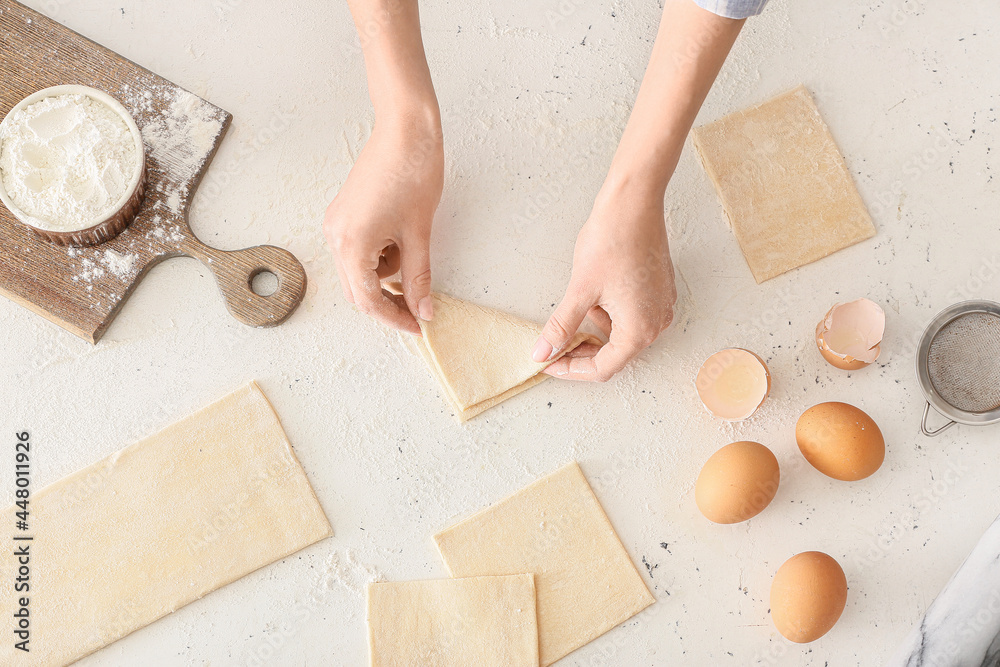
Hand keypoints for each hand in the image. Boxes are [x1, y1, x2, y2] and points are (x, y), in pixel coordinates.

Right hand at [324, 113, 442, 333]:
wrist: (406, 130)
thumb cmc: (413, 173)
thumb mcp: (419, 234)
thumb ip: (419, 278)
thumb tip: (424, 310)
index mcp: (352, 244)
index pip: (369, 301)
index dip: (394, 318)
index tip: (418, 326)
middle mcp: (335, 236)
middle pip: (357, 291)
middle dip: (388, 302)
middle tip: (419, 309)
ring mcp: (336, 224)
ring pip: (358, 272)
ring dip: (385, 277)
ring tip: (413, 253)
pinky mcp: (344, 214)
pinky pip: (358, 251)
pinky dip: (380, 257)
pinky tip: (401, 240)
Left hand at [535, 181, 676, 381]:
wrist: (634, 203)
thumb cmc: (612, 241)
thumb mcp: (580, 290)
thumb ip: (561, 327)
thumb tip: (543, 352)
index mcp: (639, 331)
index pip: (602, 369)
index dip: (570, 370)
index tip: (548, 363)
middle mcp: (657, 324)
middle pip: (614, 355)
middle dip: (582, 352)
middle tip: (553, 343)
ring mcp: (662, 307)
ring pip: (622, 335)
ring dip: (595, 330)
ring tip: (578, 304)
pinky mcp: (660, 291)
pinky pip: (632, 316)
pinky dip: (609, 314)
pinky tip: (594, 294)